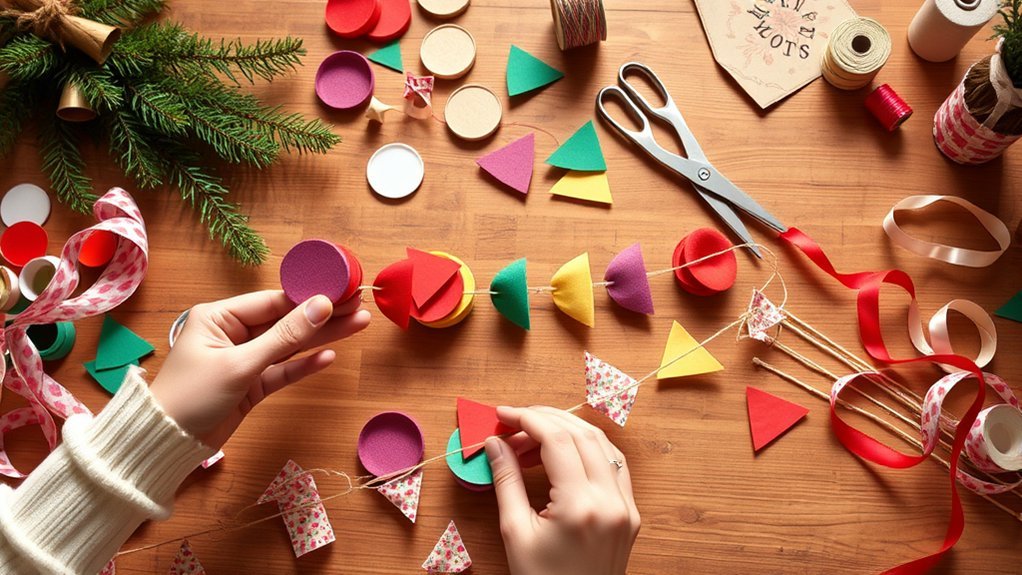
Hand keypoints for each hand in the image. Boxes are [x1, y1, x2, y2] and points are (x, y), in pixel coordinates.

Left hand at [150, 291, 370, 447]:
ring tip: (357, 325)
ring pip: (289, 346)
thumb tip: (321, 307)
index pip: (272, 301)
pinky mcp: (251, 385)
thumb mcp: (240, 364)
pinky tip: (329, 356)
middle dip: (322, 316)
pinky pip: (283, 371)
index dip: (308, 297)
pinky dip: (305, 365)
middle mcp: (232, 333)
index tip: (341, 292)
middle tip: (359, 306)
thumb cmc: (192, 396)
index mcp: (219, 317)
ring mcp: (243, 360)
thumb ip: (284, 337)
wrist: (166, 444)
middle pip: (286, 321)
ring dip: (321, 338)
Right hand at [485, 406, 639, 574]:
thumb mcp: (515, 532)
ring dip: (567, 432)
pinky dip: (588, 450)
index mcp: (580, 506)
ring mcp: (626, 507)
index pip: (557, 440)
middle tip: (511, 424)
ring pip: (602, 444)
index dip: (527, 418)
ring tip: (531, 440)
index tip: (502, 414)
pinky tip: (562, 454)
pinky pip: (614, 465)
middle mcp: (610, 502)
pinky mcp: (631, 514)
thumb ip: (506, 480)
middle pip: (580, 435)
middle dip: (544, 420)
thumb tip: (495, 442)